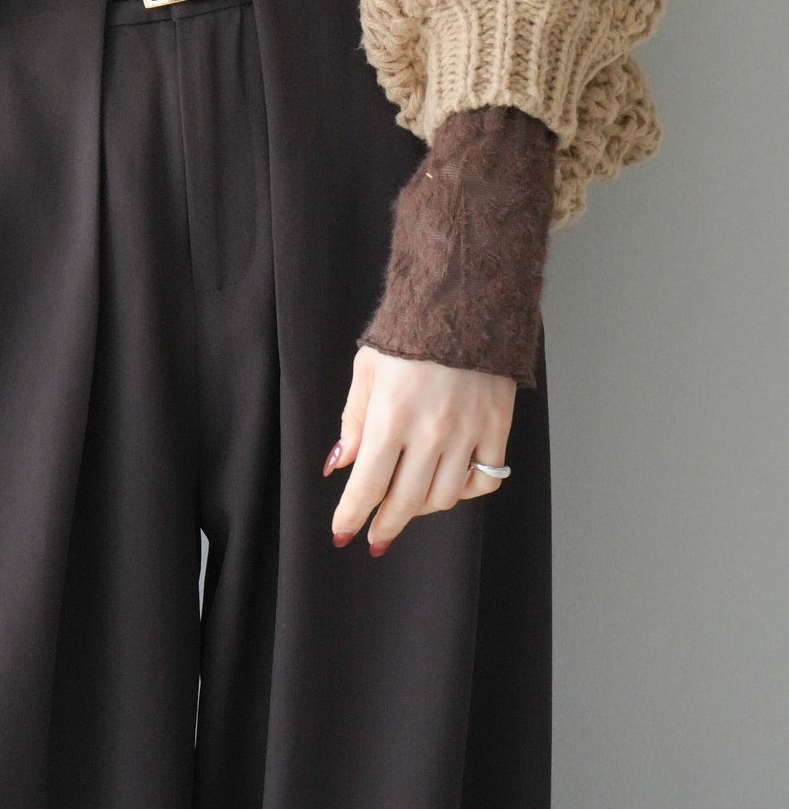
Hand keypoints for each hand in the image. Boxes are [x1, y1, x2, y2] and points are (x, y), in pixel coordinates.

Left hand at [323, 344, 515, 555]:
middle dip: (386, 524)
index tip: (342, 533)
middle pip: (406, 501)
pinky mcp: (497, 428)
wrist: (464, 301)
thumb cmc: (407, 334)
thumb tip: (341, 466)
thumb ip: (354, 421)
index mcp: (391, 417)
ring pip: (445, 496)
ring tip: (408, 503)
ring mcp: (468, 434)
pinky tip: (450, 484)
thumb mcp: (367, 370)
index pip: (368, 485)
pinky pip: (485, 480)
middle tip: (375, 537)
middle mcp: (430, 433)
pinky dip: (466, 490)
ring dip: (422, 508)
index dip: (353, 515)